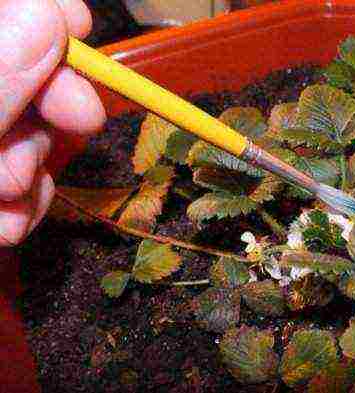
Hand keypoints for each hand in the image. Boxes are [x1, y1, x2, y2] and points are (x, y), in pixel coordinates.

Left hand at [0, 0, 105, 246]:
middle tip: (78, 123)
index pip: (4, 12)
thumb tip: (48, 14)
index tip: (79, 28)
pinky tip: (3, 223)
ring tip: (5, 204)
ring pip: (24, 135)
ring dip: (32, 172)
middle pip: (21, 76)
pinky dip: (22, 206)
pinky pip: (19, 182)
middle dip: (49, 108)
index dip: (42, 12)